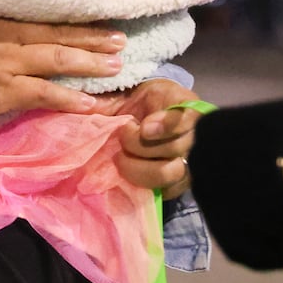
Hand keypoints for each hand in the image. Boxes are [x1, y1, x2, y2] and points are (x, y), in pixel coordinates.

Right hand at [0, 10, 125, 125]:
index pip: (40, 21)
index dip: (70, 23)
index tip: (95, 23)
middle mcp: (5, 40)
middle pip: (57, 38)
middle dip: (91, 41)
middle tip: (120, 42)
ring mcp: (5, 67)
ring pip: (57, 63)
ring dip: (89, 65)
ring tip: (117, 67)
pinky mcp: (0, 95)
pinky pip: (43, 95)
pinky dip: (68, 99)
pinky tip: (91, 104)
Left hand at [106, 80, 201, 198]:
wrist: (147, 117)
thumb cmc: (138, 101)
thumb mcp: (128, 91)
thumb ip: (111, 98)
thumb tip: (87, 105)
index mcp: (185, 107)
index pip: (187, 118)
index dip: (167, 124)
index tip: (144, 128)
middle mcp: (195, 137)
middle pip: (175, 148)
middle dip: (141, 146)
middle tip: (122, 136)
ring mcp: (189, 162)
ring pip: (169, 173)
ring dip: (138, 167)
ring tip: (120, 156)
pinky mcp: (179, 183)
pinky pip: (165, 191)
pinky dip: (143, 184)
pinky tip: (129, 174)